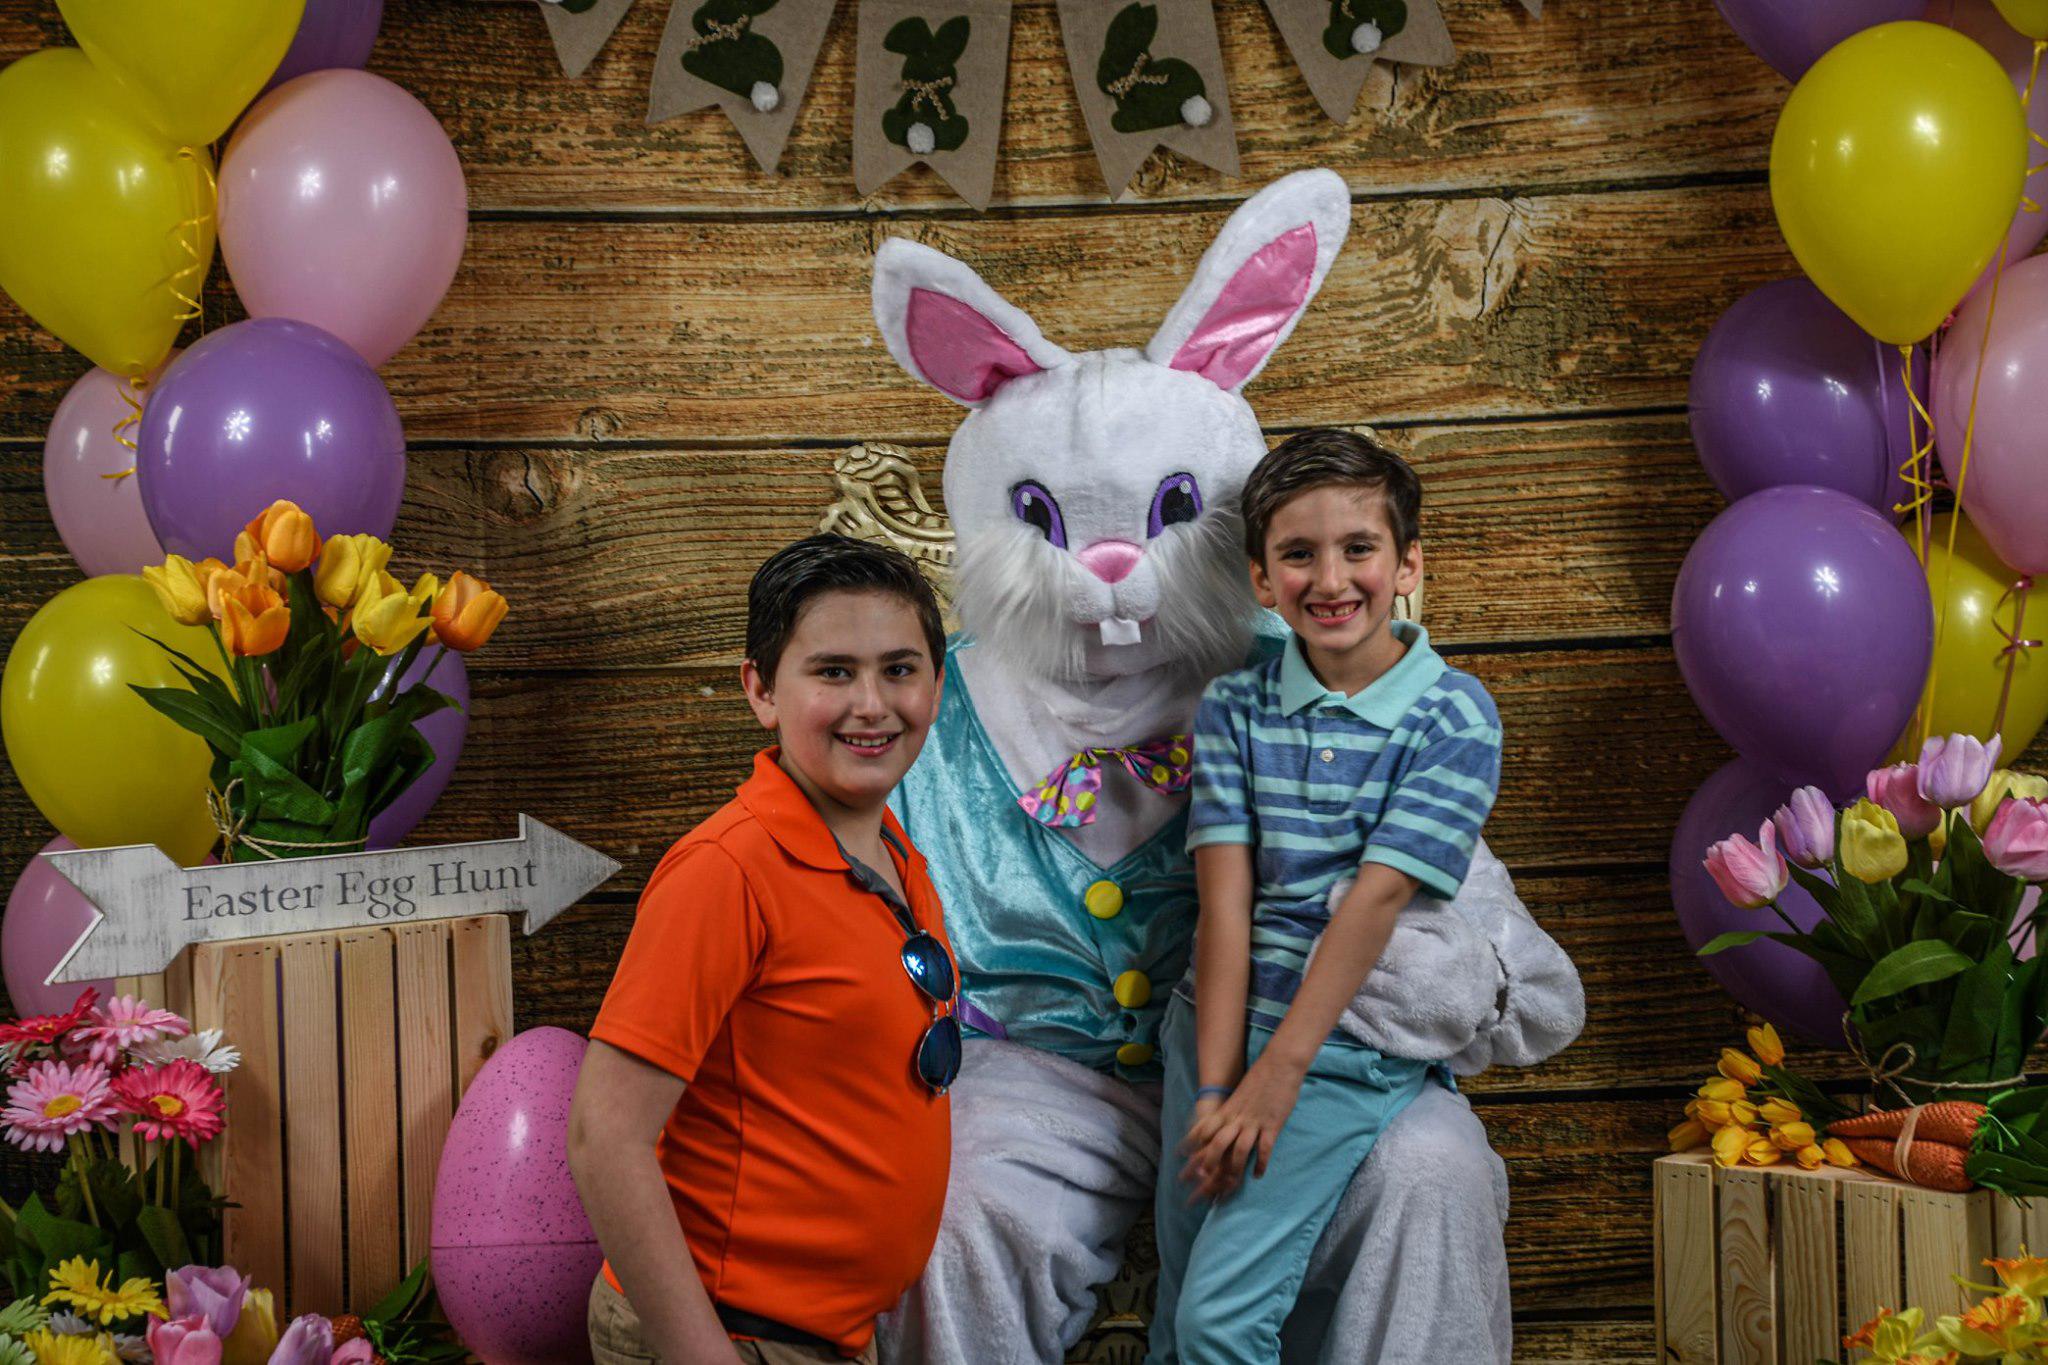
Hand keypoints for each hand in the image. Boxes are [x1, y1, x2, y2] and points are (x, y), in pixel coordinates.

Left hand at [1178, 1054, 1303, 1199]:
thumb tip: (1223, 1122)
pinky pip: (1264, 1148)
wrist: (1279, 1063)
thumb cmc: (1259, 1077)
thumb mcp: (1238, 1095)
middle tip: (1202, 1179)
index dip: (1191, 1143)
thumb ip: (1231, 1109)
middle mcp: (1237, 1117)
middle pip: (1217, 1144)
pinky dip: (1260, 1164)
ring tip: (1231, 1183)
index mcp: (1227, 1109)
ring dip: (1234, 1169)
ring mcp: (1254, 1122)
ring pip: (1239, 1150)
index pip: (1204, 1128)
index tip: (1180, 1156)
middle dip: (1208, 1163)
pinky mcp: (1272, 1125)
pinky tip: (1258, 1175)